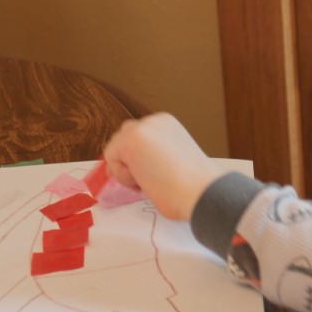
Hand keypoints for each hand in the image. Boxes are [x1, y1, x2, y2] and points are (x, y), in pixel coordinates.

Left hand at [101, 113, 223, 221]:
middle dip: (128, 161)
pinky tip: (145, 179)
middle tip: (149, 179)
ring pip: (115, 149)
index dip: (138, 159)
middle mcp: (155, 120)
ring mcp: (142, 127)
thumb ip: (151, 156)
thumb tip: (128, 166)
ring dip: (127, 169)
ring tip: (150, 180)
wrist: (200, 192)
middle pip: (122, 138)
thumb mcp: (171, 162)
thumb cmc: (190, 187)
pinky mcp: (131, 139)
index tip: (155, 174)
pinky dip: (123, 176)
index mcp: (167, 125)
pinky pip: (111, 159)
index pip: (137, 137)